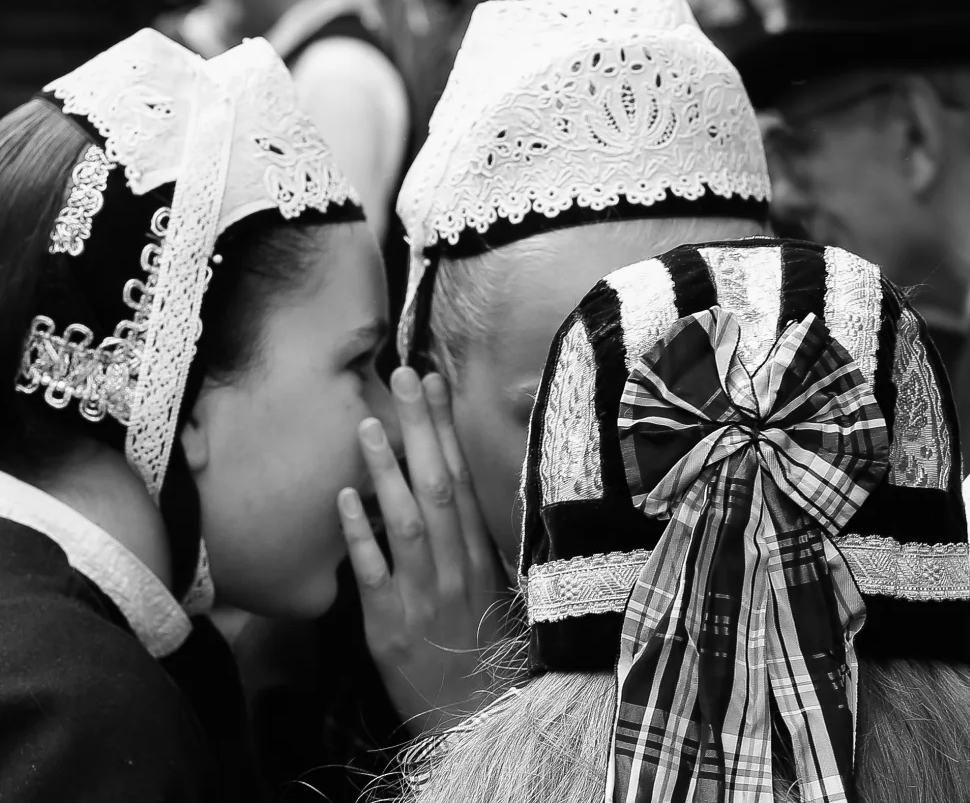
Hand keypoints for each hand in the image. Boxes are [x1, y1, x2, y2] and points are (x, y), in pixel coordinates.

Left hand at [339, 367, 507, 736]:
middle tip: (405, 376)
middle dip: (422, 429)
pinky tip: (347, 498)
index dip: (451, 430)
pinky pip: (375, 574)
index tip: (438, 385)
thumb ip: (482, 541)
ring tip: (369, 423)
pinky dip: (362, 535)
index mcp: (485, 557)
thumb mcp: (499, 591)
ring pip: (408, 523)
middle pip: (440, 487)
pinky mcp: (389, 626)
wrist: (474, 717)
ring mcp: (423, 596)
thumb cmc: (488, 651)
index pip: (468, 479)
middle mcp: (457, 569)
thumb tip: (466, 488)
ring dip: (389, 471)